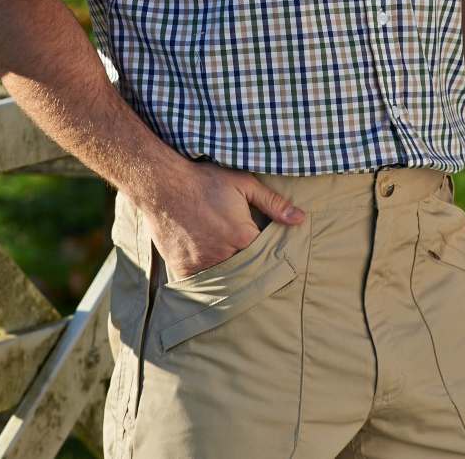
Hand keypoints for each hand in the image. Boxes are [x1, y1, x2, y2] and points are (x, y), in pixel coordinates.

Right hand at [140, 160, 305, 281]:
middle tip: (248, 259)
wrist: (164, 184)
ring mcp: (202, 264)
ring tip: (228, 262)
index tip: (268, 250)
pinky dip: (206, 280)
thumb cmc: (206, 181)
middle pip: (246, 270)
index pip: (265, 255)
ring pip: (224, 278)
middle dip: (250, 266)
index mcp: (243, 237)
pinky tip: (209, 270)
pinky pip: (200, 283)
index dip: (268, 253)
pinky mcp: (183, 269)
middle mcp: (224, 255)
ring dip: (229, 273)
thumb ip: (273, 203)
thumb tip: (300, 219)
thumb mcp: (244, 184)